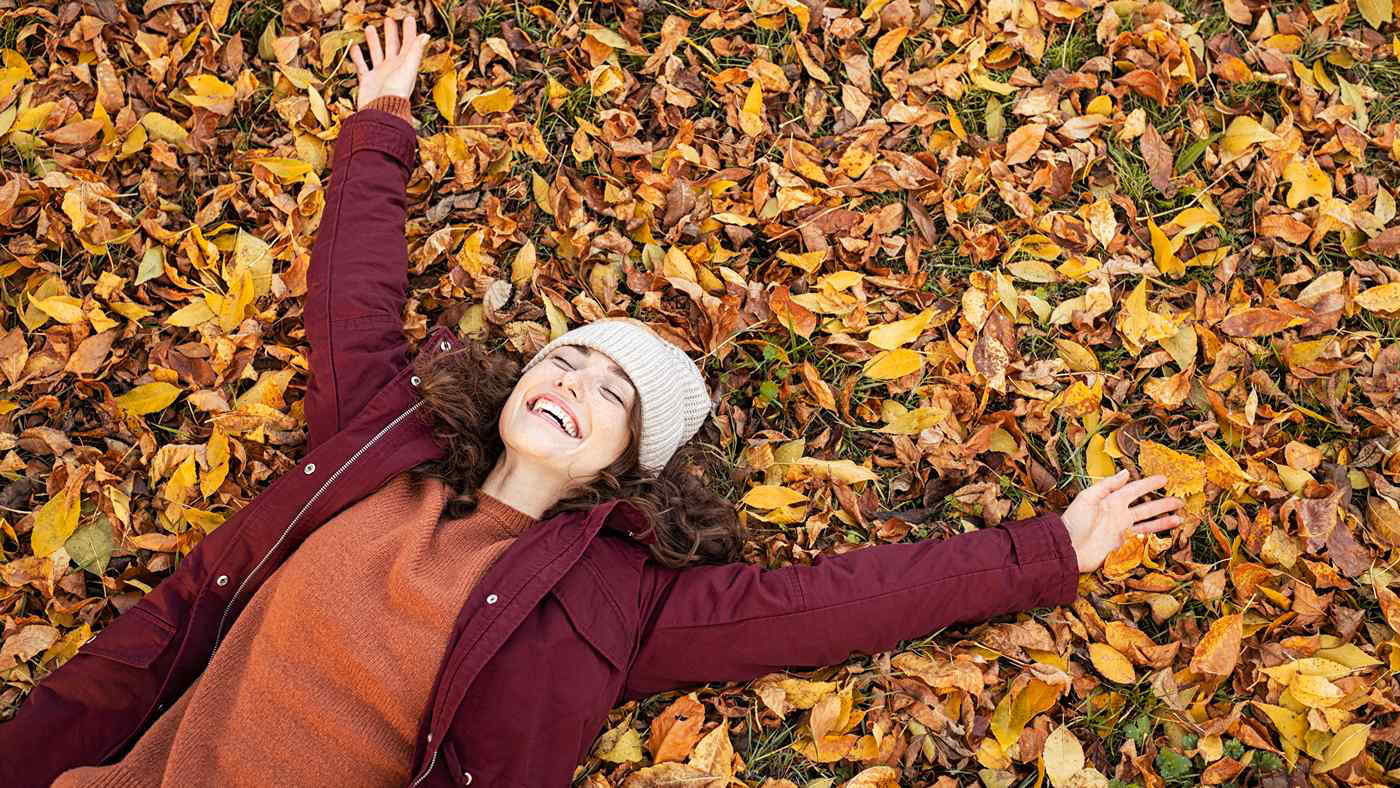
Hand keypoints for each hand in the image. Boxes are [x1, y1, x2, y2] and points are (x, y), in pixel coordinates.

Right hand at [349, 15, 429, 110]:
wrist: (381, 111)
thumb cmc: (397, 91)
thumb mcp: (408, 69)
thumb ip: (415, 51)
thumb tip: (426, 35)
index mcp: (404, 65)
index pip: (409, 44)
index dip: (409, 32)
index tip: (409, 18)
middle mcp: (393, 68)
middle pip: (392, 47)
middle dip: (391, 33)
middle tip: (389, 20)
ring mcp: (379, 74)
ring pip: (376, 53)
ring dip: (373, 42)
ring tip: (368, 28)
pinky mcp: (367, 81)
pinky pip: (362, 66)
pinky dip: (357, 57)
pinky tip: (354, 47)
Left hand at [1060, 470, 1183, 572]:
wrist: (1068, 549)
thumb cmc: (1074, 522)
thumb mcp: (1088, 498)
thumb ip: (1107, 485)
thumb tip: (1125, 472)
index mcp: (1112, 501)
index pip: (1135, 490)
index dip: (1149, 484)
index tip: (1164, 479)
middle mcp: (1120, 514)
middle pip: (1146, 507)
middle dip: (1163, 503)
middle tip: (1180, 500)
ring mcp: (1122, 530)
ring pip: (1148, 523)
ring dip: (1164, 520)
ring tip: (1180, 517)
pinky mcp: (1123, 544)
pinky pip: (1143, 538)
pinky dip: (1156, 535)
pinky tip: (1167, 533)